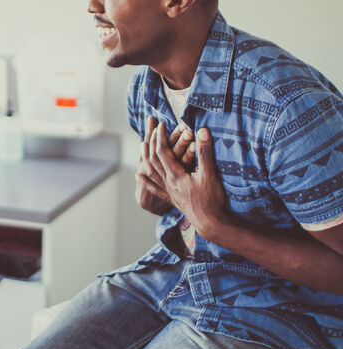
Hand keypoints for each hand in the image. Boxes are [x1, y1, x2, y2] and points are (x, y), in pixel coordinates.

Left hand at [152, 123, 226, 241]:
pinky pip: (154, 188)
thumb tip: (202, 131)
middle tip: (153, 130)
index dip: (160, 136)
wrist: (210, 223)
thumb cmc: (211, 200)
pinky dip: (145, 180)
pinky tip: (138, 175)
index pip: (162, 151)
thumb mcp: (210, 174)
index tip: (161, 125)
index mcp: (175, 174)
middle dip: (152, 143)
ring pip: (151, 171)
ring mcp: (169, 191)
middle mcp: (168, 182)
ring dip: (146, 157)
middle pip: (154, 159)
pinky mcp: (172, 198)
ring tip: (142, 146)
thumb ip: (205, 152)